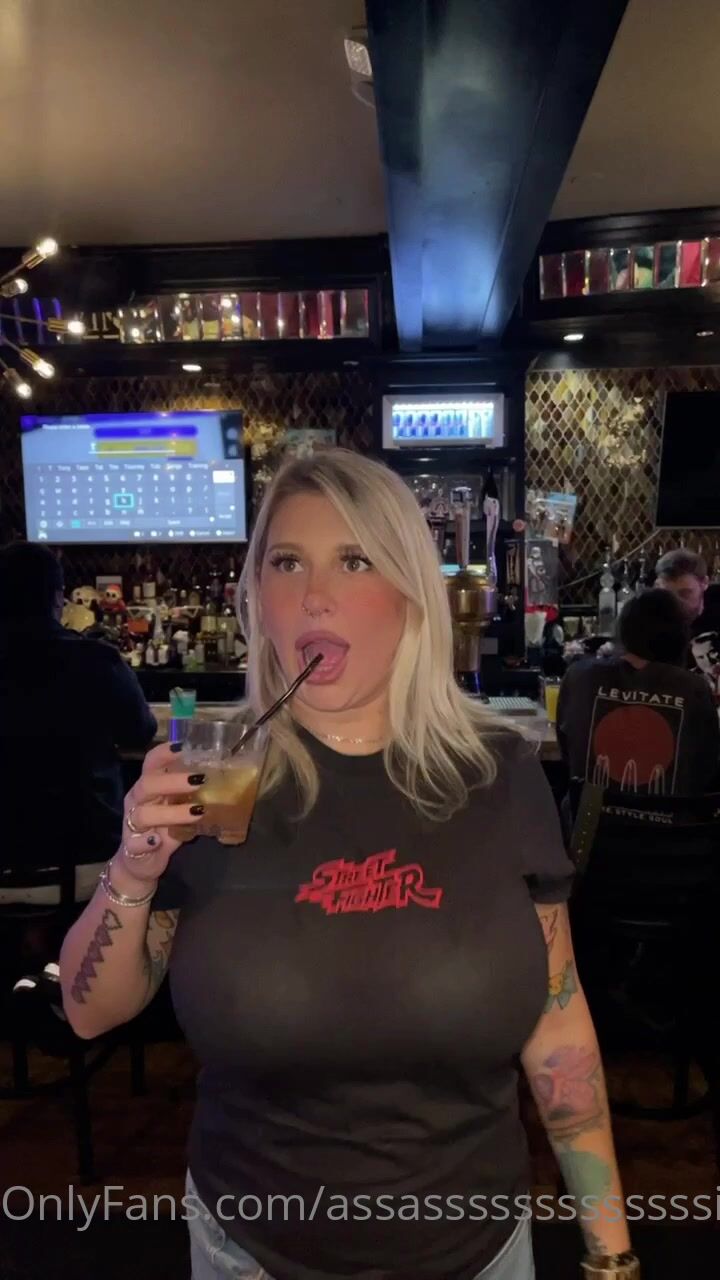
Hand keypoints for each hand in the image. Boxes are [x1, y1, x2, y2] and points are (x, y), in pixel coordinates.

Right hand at [115, 742, 204, 884]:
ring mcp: (132, 824)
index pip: (152, 762)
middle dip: (173, 780)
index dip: (165, 752)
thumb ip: (192, 793)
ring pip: (143, 814)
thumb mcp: (177, 806)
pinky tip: (159, 840)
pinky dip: (147, 841)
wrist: (140, 862)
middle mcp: (137, 801)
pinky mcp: (132, 847)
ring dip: (171, 812)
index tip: (185, 746)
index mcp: (148, 786)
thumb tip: (223, 777)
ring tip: (197, 812)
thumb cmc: (163, 828)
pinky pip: (136, 843)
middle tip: (199, 780)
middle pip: (148, 784)